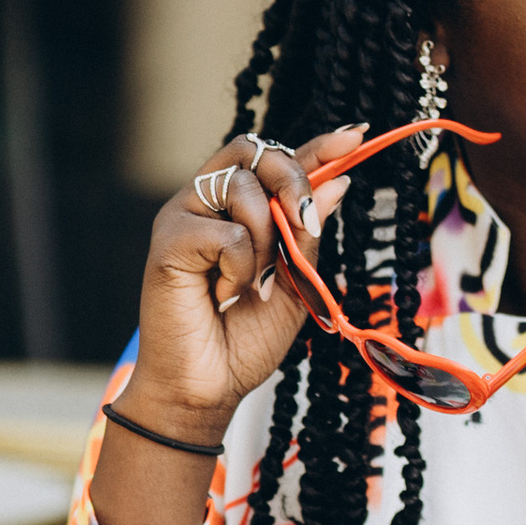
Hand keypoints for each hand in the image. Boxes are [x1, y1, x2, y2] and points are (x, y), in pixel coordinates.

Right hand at [128, 123, 367, 444]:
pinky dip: (241, 266)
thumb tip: (339, 182)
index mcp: (237, 209)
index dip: (318, 146)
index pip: (277, 161)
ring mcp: (184, 217)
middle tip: (307, 227)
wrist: (208, 388)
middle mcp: (207, 203)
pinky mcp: (168, 240)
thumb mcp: (295, 285)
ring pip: (243, 187)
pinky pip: (225, 231)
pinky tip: (227, 295)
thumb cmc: (243, 342)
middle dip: (294, 181)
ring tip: (258, 283)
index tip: (357, 136)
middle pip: (255, 152)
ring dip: (267, 239)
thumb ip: (309, 235)